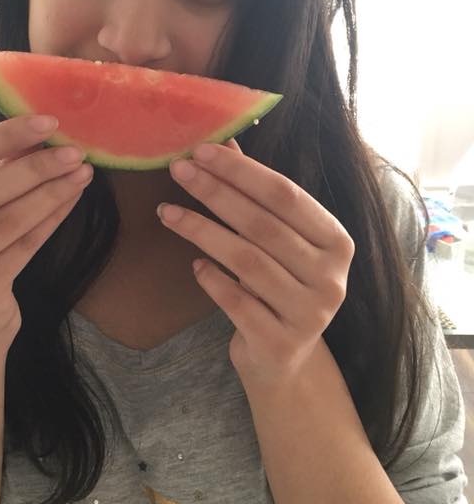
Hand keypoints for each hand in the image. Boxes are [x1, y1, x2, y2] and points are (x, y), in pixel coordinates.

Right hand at [0, 115, 92, 358]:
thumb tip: (37, 133)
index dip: (3, 137)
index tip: (46, 122)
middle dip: (35, 166)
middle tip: (74, 150)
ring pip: (8, 220)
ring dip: (51, 192)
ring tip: (82, 172)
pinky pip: (23, 246)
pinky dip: (52, 219)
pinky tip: (73, 199)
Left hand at [158, 139, 354, 387]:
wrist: (285, 361)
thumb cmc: (277, 286)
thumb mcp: (275, 240)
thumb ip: (254, 195)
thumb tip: (221, 142)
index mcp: (336, 241)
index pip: (286, 195)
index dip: (241, 171)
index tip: (200, 151)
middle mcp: (331, 277)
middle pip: (263, 225)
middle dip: (215, 192)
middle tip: (176, 170)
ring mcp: (310, 313)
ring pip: (246, 261)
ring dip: (201, 231)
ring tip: (167, 212)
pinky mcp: (281, 343)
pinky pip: (237, 303)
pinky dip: (212, 280)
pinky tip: (194, 265)